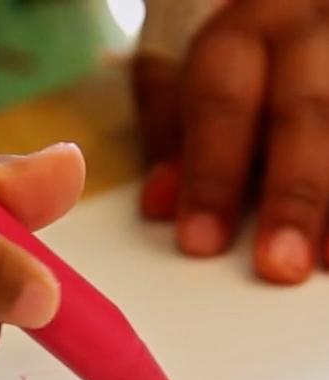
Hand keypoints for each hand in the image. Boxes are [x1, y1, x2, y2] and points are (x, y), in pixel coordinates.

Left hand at [134, 0, 328, 283]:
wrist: (293, 14)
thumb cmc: (237, 55)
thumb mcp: (188, 69)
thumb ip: (172, 130)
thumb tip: (158, 203)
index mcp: (244, 30)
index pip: (222, 102)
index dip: (211, 175)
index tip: (201, 242)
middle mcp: (308, 34)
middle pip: (303, 115)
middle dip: (292, 195)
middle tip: (280, 264)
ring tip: (327, 261)